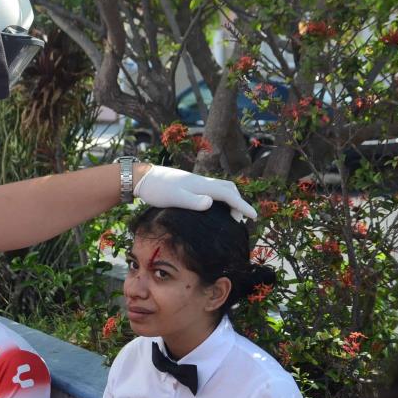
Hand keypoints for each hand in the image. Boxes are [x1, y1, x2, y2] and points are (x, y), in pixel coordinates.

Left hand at [133, 165, 257, 220]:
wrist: (142, 178)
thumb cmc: (157, 190)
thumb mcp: (175, 198)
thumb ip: (193, 201)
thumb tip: (212, 203)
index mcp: (202, 185)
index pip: (229, 195)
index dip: (243, 206)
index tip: (254, 216)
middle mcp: (202, 181)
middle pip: (229, 188)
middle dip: (239, 202)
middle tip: (241, 219)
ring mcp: (196, 182)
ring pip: (221, 188)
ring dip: (230, 199)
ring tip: (230, 215)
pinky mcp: (189, 184)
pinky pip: (212, 189)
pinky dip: (220, 198)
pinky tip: (212, 207)